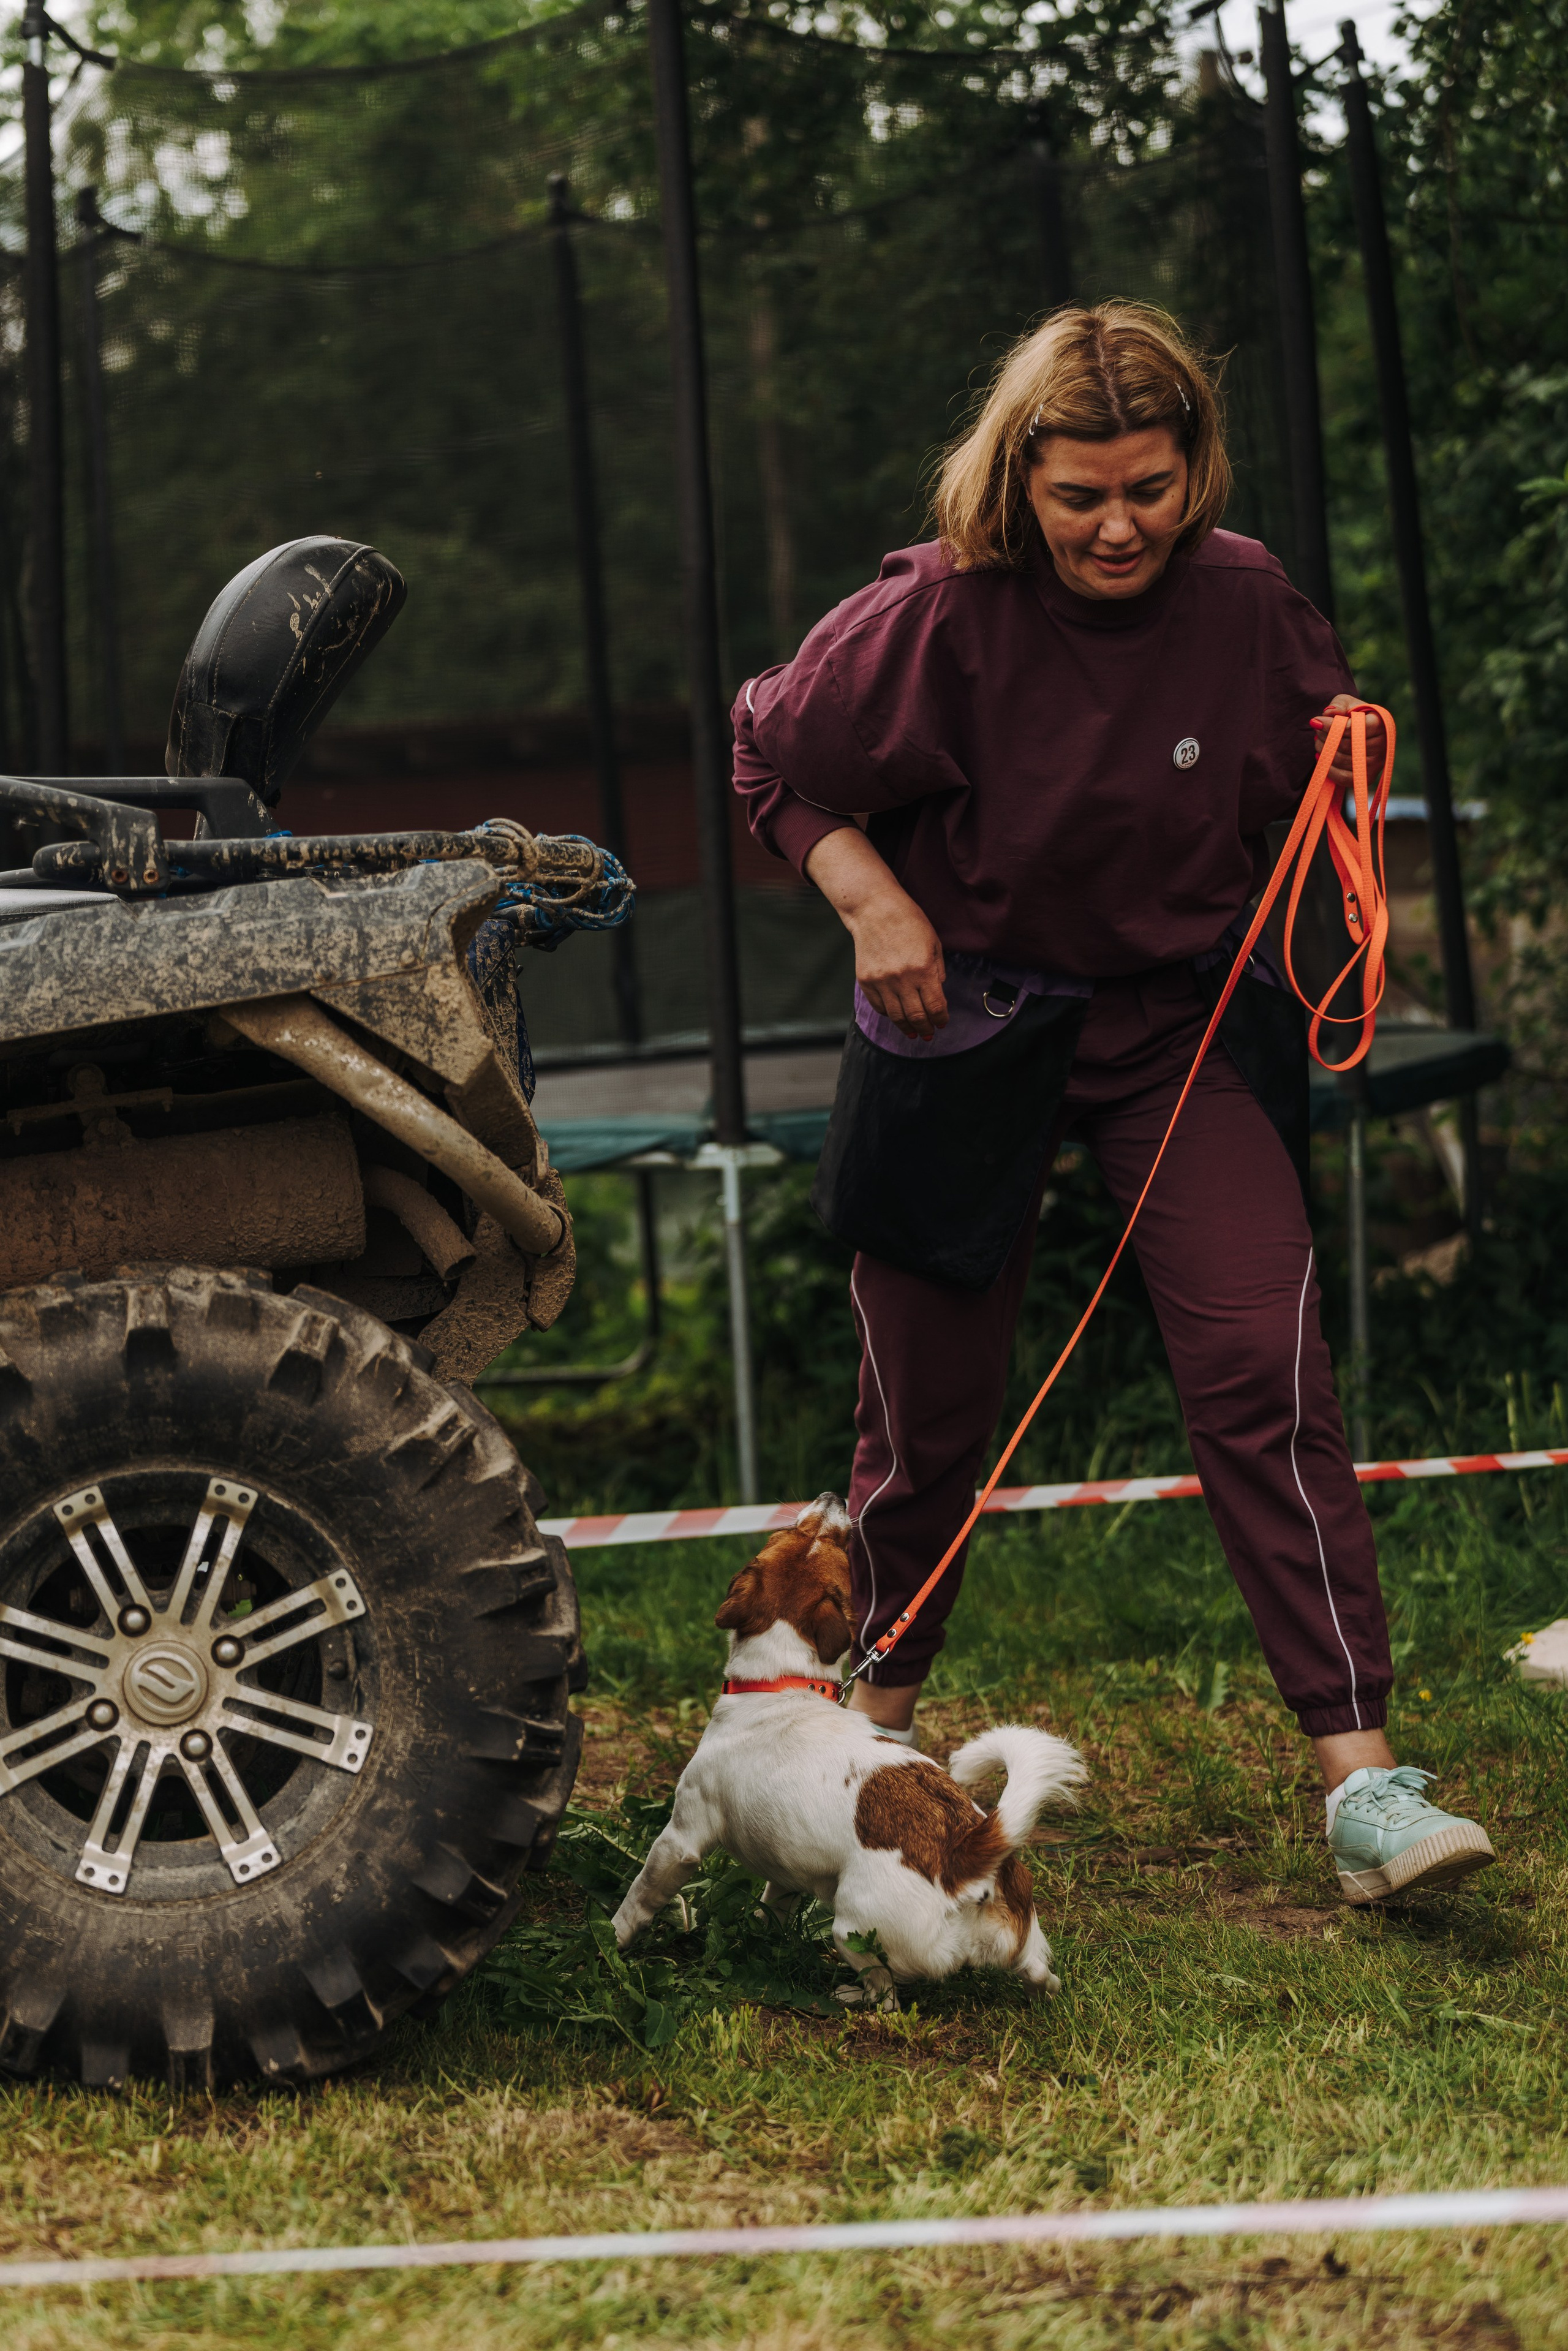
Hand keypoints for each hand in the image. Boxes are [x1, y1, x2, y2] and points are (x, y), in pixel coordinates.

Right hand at [850, 893, 947, 1040]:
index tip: (942, 1023)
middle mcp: (902, 978)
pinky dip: (889, 1015)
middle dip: (925, 1028)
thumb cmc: (908, 922)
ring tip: (913, 1033)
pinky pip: (879, 1006)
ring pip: (896, 1016)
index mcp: (923, 968)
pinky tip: (896, 1016)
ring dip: (906, 1028)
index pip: (935, 1006)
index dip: (941, 1019)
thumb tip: (938, 994)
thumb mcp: (933, 943)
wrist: (874, 910)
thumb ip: (938, 970)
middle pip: (916, 1016)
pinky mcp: (866, 980)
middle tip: (929, 1034)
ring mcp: (882, 981)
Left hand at [1310, 692, 1388, 793]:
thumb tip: (1328, 713)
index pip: (1353, 728)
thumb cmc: (1354, 715)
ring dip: (1324, 752)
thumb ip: (1338, 705)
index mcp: (1380, 723)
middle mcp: (1382, 744)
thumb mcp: (1347, 703)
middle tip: (1317, 732)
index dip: (1331, 726)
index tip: (1316, 722)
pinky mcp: (1368, 778)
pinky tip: (1322, 758)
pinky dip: (1328, 769)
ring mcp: (1376, 763)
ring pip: (1342, 760)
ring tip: (1319, 743)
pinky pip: (1343, 777)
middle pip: (1346, 745)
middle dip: (1326, 738)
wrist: (1361, 731)